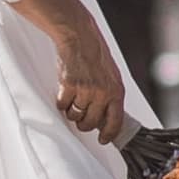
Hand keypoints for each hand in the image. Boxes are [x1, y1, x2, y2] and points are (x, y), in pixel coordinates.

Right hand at [27, 0, 131, 142]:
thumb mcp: (111, 76)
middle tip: (81, 118)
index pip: (115, 121)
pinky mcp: (69, 86)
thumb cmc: (95, 56)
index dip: (108, 134)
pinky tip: (65, 92)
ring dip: (72, 112)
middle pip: (91, 123)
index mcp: (116, 91)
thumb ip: (110, 96)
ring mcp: (86, 90)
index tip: (103, 140)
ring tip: (73, 99)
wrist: (80, 37)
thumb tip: (106, 118)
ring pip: (75, 116)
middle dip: (84, 124)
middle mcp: (102, 93)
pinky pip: (63, 106)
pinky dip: (62, 102)